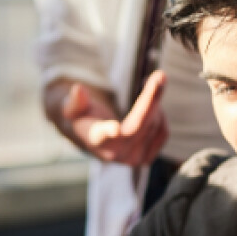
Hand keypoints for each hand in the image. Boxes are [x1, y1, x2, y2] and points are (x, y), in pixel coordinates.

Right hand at [48, 72, 167, 167]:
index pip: (101, 136)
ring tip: (151, 85)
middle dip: (151, 99)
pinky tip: (153, 105)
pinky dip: (161, 115)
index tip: (114, 129)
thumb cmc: (83, 118)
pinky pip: (163, 132)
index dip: (108, 131)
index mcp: (94, 139)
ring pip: (154, 125)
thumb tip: (78, 90)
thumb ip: (75, 101)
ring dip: (156, 102)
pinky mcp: (146, 159)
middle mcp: (114, 153)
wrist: (94, 138)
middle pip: (138, 124)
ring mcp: (132, 159)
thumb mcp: (73, 108)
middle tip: (160, 76)